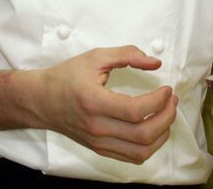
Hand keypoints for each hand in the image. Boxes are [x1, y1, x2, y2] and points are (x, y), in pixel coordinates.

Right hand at [37, 46, 176, 163]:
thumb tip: (155, 62)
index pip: (136, 110)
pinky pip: (133, 157)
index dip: (159, 101)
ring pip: (143, 151)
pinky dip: (150, 146)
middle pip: (144, 133)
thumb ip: (125, 55)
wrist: (40, 100)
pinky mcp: (100, 149)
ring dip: (163, 134)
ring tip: (166, 115)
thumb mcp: (93, 57)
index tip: (166, 89)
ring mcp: (98, 142)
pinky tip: (153, 129)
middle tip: (171, 101)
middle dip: (167, 117)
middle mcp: (96, 126)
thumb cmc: (66, 76)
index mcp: (93, 101)